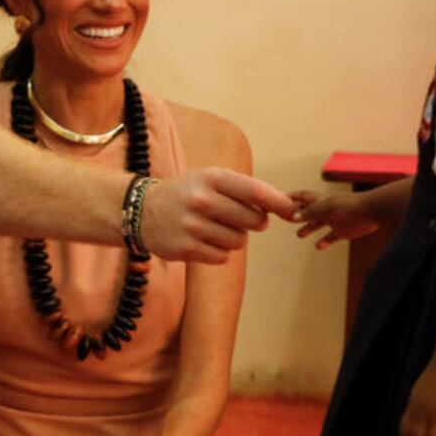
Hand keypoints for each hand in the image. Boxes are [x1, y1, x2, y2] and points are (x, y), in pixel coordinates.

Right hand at [140, 168, 296, 263]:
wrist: (141, 211)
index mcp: (211, 178)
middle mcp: (201, 200)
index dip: (279, 202)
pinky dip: (219, 252)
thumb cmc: (188, 193)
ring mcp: (192, 226)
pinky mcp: (185, 249)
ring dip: (234, 238)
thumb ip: (246, 191)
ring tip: (215, 228)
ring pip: (239, 241)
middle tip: (239, 218)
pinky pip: (222, 257)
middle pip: (252, 220)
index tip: (293, 210)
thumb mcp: (211, 180)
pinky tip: (203, 240)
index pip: (255, 191)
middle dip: (254, 222)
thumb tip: (285, 209)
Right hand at [290, 190, 380, 249]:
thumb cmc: (349, 205)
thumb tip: (292, 216)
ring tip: (299, 235)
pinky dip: (324, 241)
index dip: (292, 197)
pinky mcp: (342, 231)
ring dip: (308, 229)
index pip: (303, 197)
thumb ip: (310, 212)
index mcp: (321, 200)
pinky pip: (330, 237)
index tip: (280, 198)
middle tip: (287, 220)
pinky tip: (318, 246)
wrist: (371, 211)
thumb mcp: (326, 207)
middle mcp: (326, 210)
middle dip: (298, 215)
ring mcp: (334, 220)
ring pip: (318, 224)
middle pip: (308, 212)